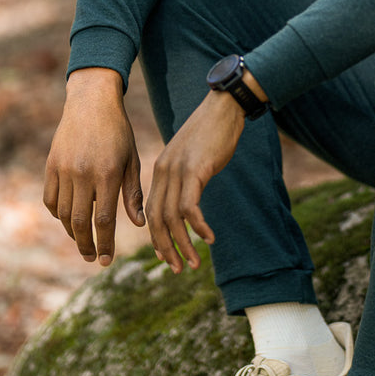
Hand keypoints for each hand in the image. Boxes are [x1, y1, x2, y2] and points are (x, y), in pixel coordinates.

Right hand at [43, 67, 144, 265]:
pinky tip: (68, 218)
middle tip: (91, 258)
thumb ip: (132, 193)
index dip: (104, 244)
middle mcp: (82, 173)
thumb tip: (138, 225)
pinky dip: (58, 213)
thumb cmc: (118, 133)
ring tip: (83, 240)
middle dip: (85, 245)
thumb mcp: (132, 160)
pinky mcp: (50, 165)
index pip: (103, 220)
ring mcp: (63, 169)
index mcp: (106, 173)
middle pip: (79, 222)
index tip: (105, 260)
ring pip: (62, 213)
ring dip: (72, 232)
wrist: (91, 103)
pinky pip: (50, 199)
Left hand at [146, 88, 250, 272]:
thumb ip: (185, 178)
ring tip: (193, 263)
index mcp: (161, 171)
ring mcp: (178, 171)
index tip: (166, 256)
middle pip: (157, 220)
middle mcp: (164, 173)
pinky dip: (198, 226)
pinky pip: (190, 206)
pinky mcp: (195, 170)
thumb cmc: (212, 133)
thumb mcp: (192, 158)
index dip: (157, 237)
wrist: (223, 107)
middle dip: (166, 248)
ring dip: (183, 244)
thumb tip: (187, 202)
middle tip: (178, 269)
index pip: (151, 212)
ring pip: (172, 218)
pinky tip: (208, 238)